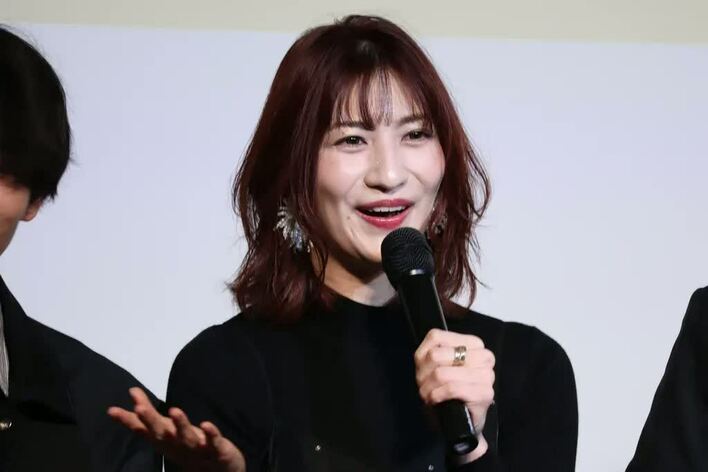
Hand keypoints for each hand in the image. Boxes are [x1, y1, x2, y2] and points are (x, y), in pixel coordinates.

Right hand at [108, 387, 245, 471]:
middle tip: (138, 408)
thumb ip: (148, 413)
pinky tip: (206, 424)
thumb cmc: (186, 447)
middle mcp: (176, 445)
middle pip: (161, 432)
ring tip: (174, 410)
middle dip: (150, 421)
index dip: (128, 420)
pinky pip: (214, 441)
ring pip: (186, 436)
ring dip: (180, 424)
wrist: (217, 471)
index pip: (143, 428)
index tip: (111, 410)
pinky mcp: (216, 449)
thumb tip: (132, 391)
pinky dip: (210, 433)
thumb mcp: (165, 429)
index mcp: (164, 440)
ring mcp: (196, 448)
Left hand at [414, 329, 495, 460]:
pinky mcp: (485, 393)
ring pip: (442, 373)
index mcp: (473, 343)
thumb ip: (434, 350)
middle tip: (425, 384)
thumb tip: (430, 352)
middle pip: (436, 355)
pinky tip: (435, 399)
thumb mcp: (436, 365)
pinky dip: (437, 395)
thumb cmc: (446, 391)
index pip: (436, 337)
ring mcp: (487, 375)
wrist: (461, 423)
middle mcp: (484, 356)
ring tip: (429, 394)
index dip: (422, 356)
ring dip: (428, 387)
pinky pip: (452, 388)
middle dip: (424, 374)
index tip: (424, 369)